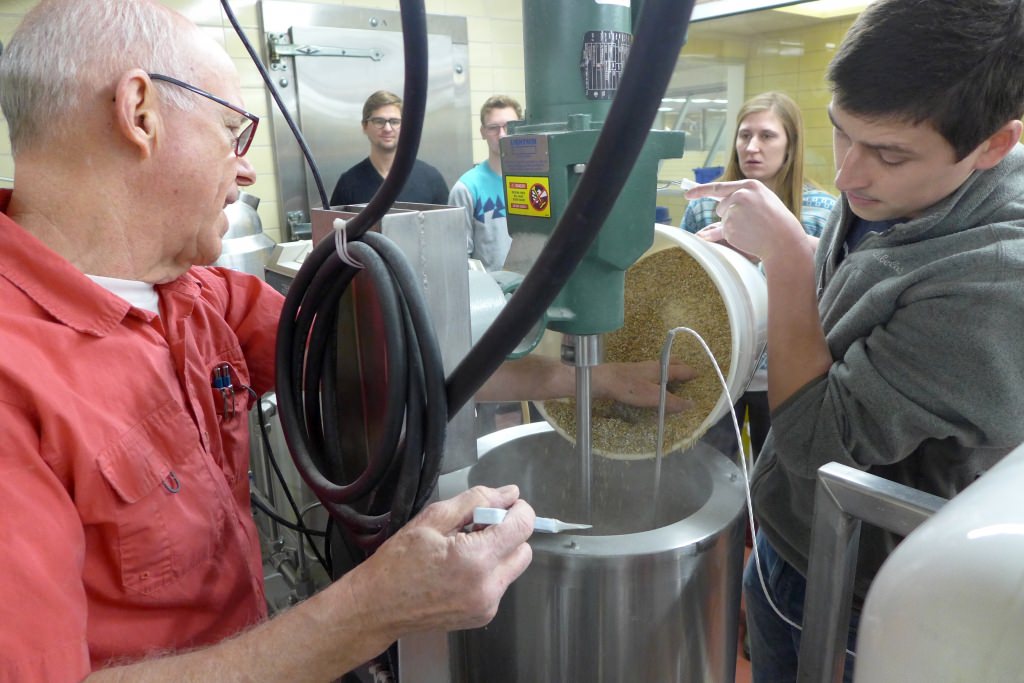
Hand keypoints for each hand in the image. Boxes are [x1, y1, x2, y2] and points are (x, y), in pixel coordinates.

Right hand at [349, 485, 534, 640]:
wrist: (377, 607)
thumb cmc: (398, 562)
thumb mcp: (433, 518)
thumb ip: (477, 501)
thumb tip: (509, 494)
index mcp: (476, 559)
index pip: (523, 527)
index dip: (517, 509)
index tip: (502, 505)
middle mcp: (488, 587)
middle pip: (524, 549)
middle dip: (507, 533)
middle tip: (476, 527)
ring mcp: (487, 606)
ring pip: (513, 568)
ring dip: (498, 553)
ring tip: (463, 549)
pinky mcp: (482, 616)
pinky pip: (499, 585)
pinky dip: (488, 573)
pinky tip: (459, 568)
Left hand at [591, 360, 696, 412]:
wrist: (602, 380)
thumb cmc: (629, 387)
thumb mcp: (653, 397)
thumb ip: (672, 402)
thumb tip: (691, 404)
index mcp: (660, 369)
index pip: (681, 369)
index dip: (691, 372)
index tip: (700, 375)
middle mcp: (652, 365)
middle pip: (671, 362)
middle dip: (681, 366)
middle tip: (688, 372)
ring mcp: (640, 368)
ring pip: (660, 366)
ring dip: (669, 370)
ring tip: (673, 378)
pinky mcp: (631, 373)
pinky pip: (651, 371)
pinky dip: (658, 375)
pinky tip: (653, 382)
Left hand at [685, 179, 805, 262]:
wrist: (785, 239)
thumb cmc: (775, 222)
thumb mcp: (760, 205)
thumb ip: (738, 205)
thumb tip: (705, 230)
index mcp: (749, 186)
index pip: (719, 187)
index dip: (700, 191)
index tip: (687, 195)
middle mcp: (739, 195)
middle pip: (721, 206)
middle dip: (730, 215)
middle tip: (751, 222)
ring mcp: (734, 211)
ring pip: (723, 220)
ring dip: (733, 225)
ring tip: (753, 228)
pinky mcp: (730, 227)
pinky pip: (724, 232)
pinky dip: (733, 235)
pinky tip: (749, 235)